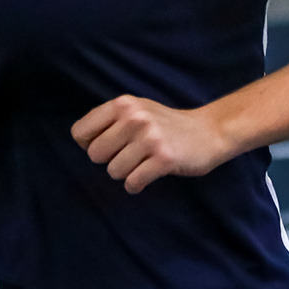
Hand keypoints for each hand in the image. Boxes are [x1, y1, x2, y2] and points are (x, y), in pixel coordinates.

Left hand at [71, 95, 234, 193]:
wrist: (209, 132)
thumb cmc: (165, 124)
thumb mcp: (137, 109)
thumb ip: (108, 119)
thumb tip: (80, 140)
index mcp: (123, 104)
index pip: (80, 132)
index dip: (89, 144)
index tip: (108, 145)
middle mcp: (135, 118)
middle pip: (94, 155)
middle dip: (109, 160)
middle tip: (129, 155)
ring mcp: (150, 138)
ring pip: (113, 171)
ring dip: (126, 173)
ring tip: (143, 162)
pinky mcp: (164, 159)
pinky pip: (133, 183)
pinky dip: (136, 184)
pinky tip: (148, 174)